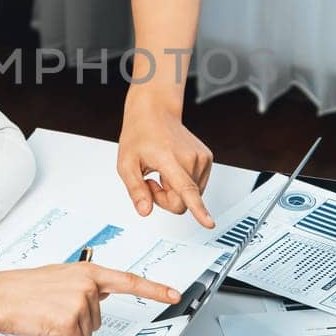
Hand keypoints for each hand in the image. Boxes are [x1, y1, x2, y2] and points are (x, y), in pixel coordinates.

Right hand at [0, 263, 182, 335]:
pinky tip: (46, 326)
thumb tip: (102, 297)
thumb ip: (85, 285)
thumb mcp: (61, 278)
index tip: (175, 294)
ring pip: (88, 333)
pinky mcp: (70, 319)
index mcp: (88, 272)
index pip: (129, 281)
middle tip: (53, 310)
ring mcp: (81, 301)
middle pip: (100, 320)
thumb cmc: (24, 289)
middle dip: (78, 322)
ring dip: (69, 332)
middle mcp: (88, 284)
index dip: (154, 289)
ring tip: (47, 315)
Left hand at [117, 88, 214, 227]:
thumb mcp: (126, 164)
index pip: (186, 189)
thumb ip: (135, 190)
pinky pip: (196, 187)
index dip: (198, 209)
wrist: (155, 113)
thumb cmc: (140, 134)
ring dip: (174, 190)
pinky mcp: (207, 160)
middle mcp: (190, 158)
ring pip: (191, 196)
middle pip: (183, 201)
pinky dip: (183, 184)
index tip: (209, 222)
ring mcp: (202, 158)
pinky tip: (173, 169)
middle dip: (165, 199)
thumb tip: (145, 211)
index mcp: (169, 158)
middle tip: (152, 181)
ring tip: (163, 171)